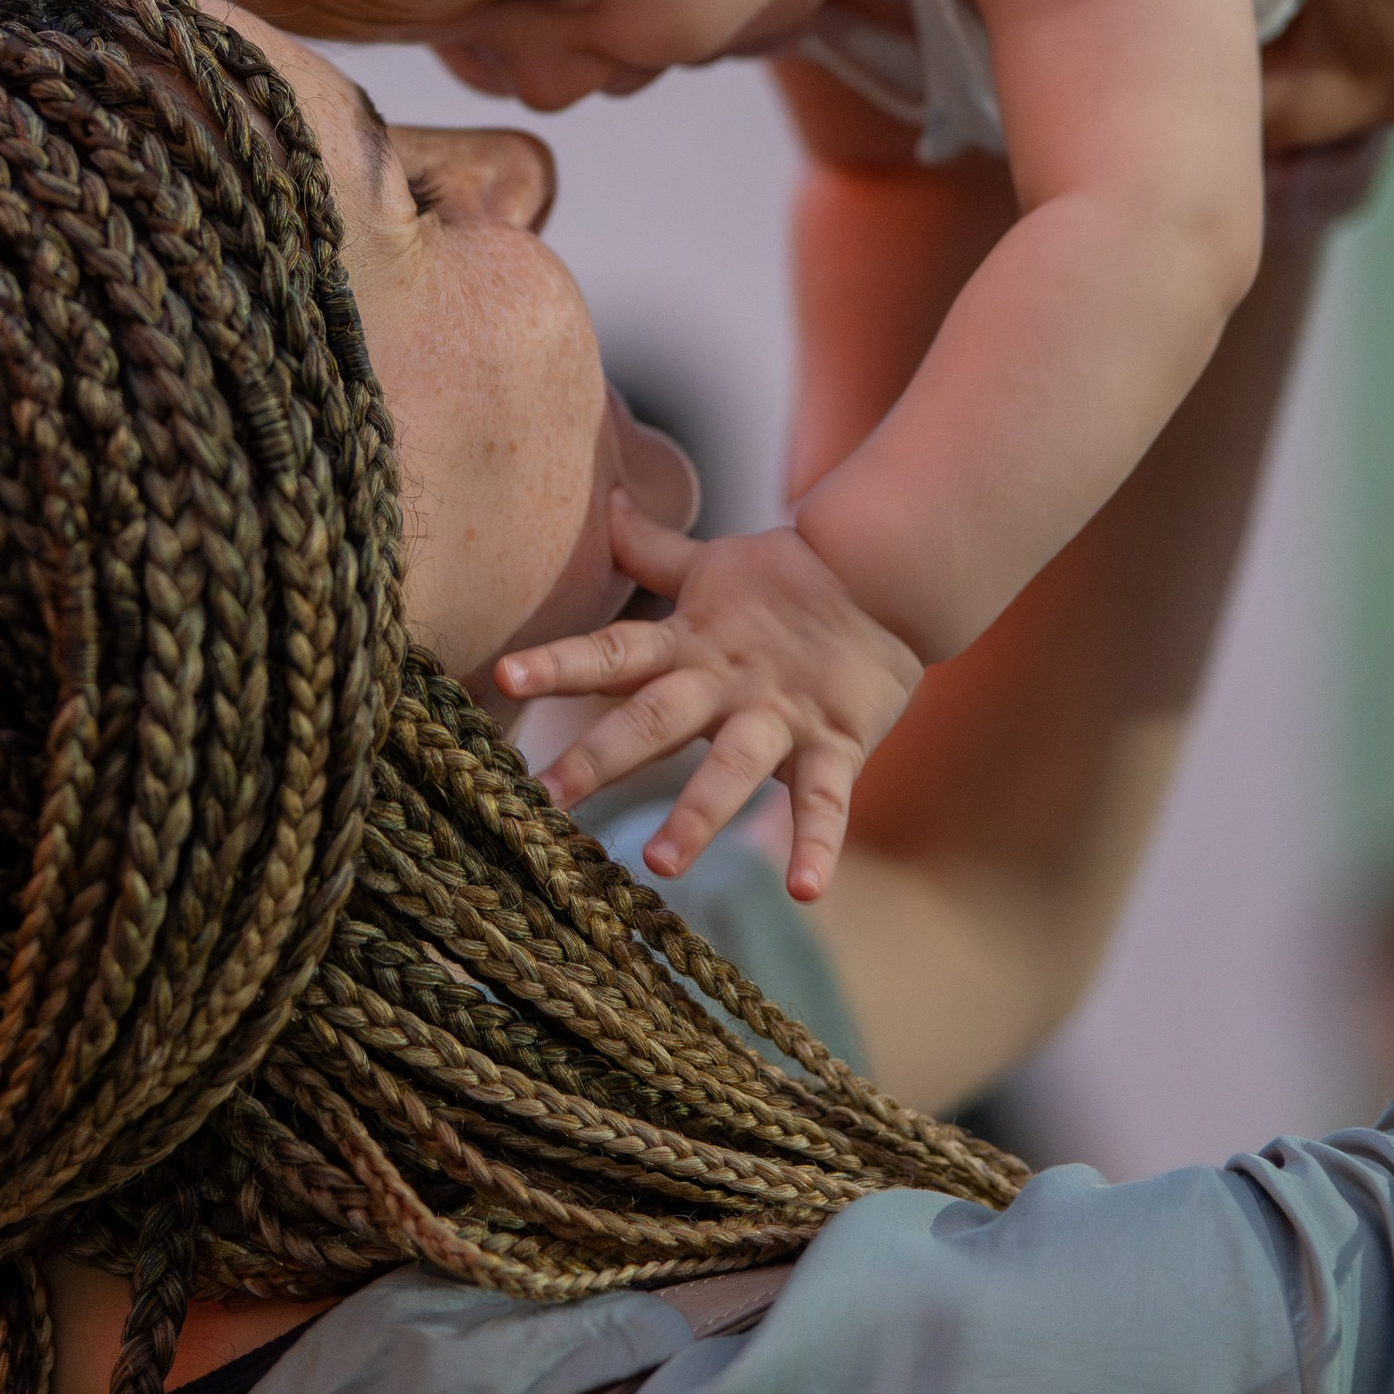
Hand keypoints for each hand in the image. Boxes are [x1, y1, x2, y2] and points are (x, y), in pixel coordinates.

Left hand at [495, 488, 921, 901]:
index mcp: (688, 643)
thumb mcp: (713, 567)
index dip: (559, 660)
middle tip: (545, 797)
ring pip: (734, 766)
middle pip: (655, 719)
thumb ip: (652, 550)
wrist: (888, 576)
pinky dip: (818, 845)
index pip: (612, 650)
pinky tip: (806, 891)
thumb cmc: (788, 581)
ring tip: (660, 863)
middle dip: (599, 757)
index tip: (505, 674)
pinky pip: (825, 801)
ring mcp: (781, 715)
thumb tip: (607, 503)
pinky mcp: (836, 743)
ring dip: (698, 813)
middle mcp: (725, 683)